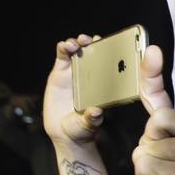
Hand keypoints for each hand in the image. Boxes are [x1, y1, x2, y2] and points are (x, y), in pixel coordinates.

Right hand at [43, 34, 105, 149]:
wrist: (63, 133)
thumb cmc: (81, 129)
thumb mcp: (88, 125)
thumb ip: (91, 119)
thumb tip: (95, 112)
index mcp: (104, 85)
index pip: (111, 65)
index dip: (112, 54)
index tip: (114, 46)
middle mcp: (91, 77)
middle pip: (94, 54)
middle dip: (94, 44)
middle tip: (93, 41)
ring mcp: (75, 73)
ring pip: (78, 52)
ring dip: (78, 43)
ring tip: (77, 43)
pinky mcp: (60, 73)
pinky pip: (63, 57)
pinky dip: (63, 48)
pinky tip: (64, 46)